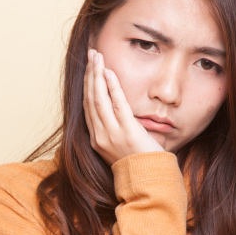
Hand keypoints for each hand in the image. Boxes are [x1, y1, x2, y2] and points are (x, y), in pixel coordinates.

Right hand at [83, 48, 163, 164]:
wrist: (148, 180)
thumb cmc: (138, 163)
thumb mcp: (119, 145)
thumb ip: (113, 128)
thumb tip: (115, 108)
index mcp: (96, 138)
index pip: (87, 105)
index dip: (87, 84)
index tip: (89, 67)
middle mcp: (99, 135)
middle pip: (89, 98)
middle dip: (90, 74)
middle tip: (91, 54)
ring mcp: (112, 134)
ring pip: (98, 99)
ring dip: (97, 75)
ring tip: (97, 57)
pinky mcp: (127, 131)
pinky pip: (117, 105)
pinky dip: (112, 88)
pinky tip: (109, 73)